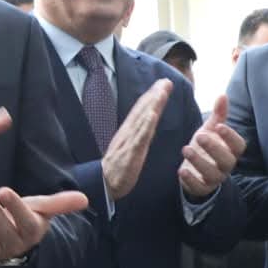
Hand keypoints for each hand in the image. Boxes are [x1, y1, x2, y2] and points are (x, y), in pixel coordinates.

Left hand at [0, 185, 88, 265]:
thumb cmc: (26, 217)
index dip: (15, 206)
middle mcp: (15, 245)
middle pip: (2, 228)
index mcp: (32, 231)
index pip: (25, 220)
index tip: (4, 190)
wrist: (14, 239)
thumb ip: (60, 203)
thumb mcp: (41, 209)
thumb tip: (85, 199)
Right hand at [102, 79, 171, 201]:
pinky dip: (145, 125)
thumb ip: (136, 137)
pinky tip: (152, 114)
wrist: (102, 185)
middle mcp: (127, 134)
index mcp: (128, 133)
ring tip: (161, 92)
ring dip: (152, 105)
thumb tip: (145, 126)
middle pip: (142, 111)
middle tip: (166, 81)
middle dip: (154, 95)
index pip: (140, 111)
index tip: (162, 84)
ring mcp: (128, 143)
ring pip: (142, 120)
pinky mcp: (130, 154)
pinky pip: (139, 138)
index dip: (151, 97)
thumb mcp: (128, 149)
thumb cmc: (117, 169)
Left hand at [179, 94, 245, 199]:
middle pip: (227, 160)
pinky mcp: (202, 188)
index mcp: (231, 150)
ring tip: (186, 149)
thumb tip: (222, 95)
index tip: (219, 126)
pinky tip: (181, 170)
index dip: (231, 137)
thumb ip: (218, 115)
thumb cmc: (206, 145)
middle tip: (199, 135)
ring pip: (212, 174)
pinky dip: (191, 180)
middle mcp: (226, 165)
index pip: (239, 146)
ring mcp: (214, 178)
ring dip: (199, 162)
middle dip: (214, 148)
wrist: (195, 168)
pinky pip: (199, 187)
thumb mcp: (211, 129)